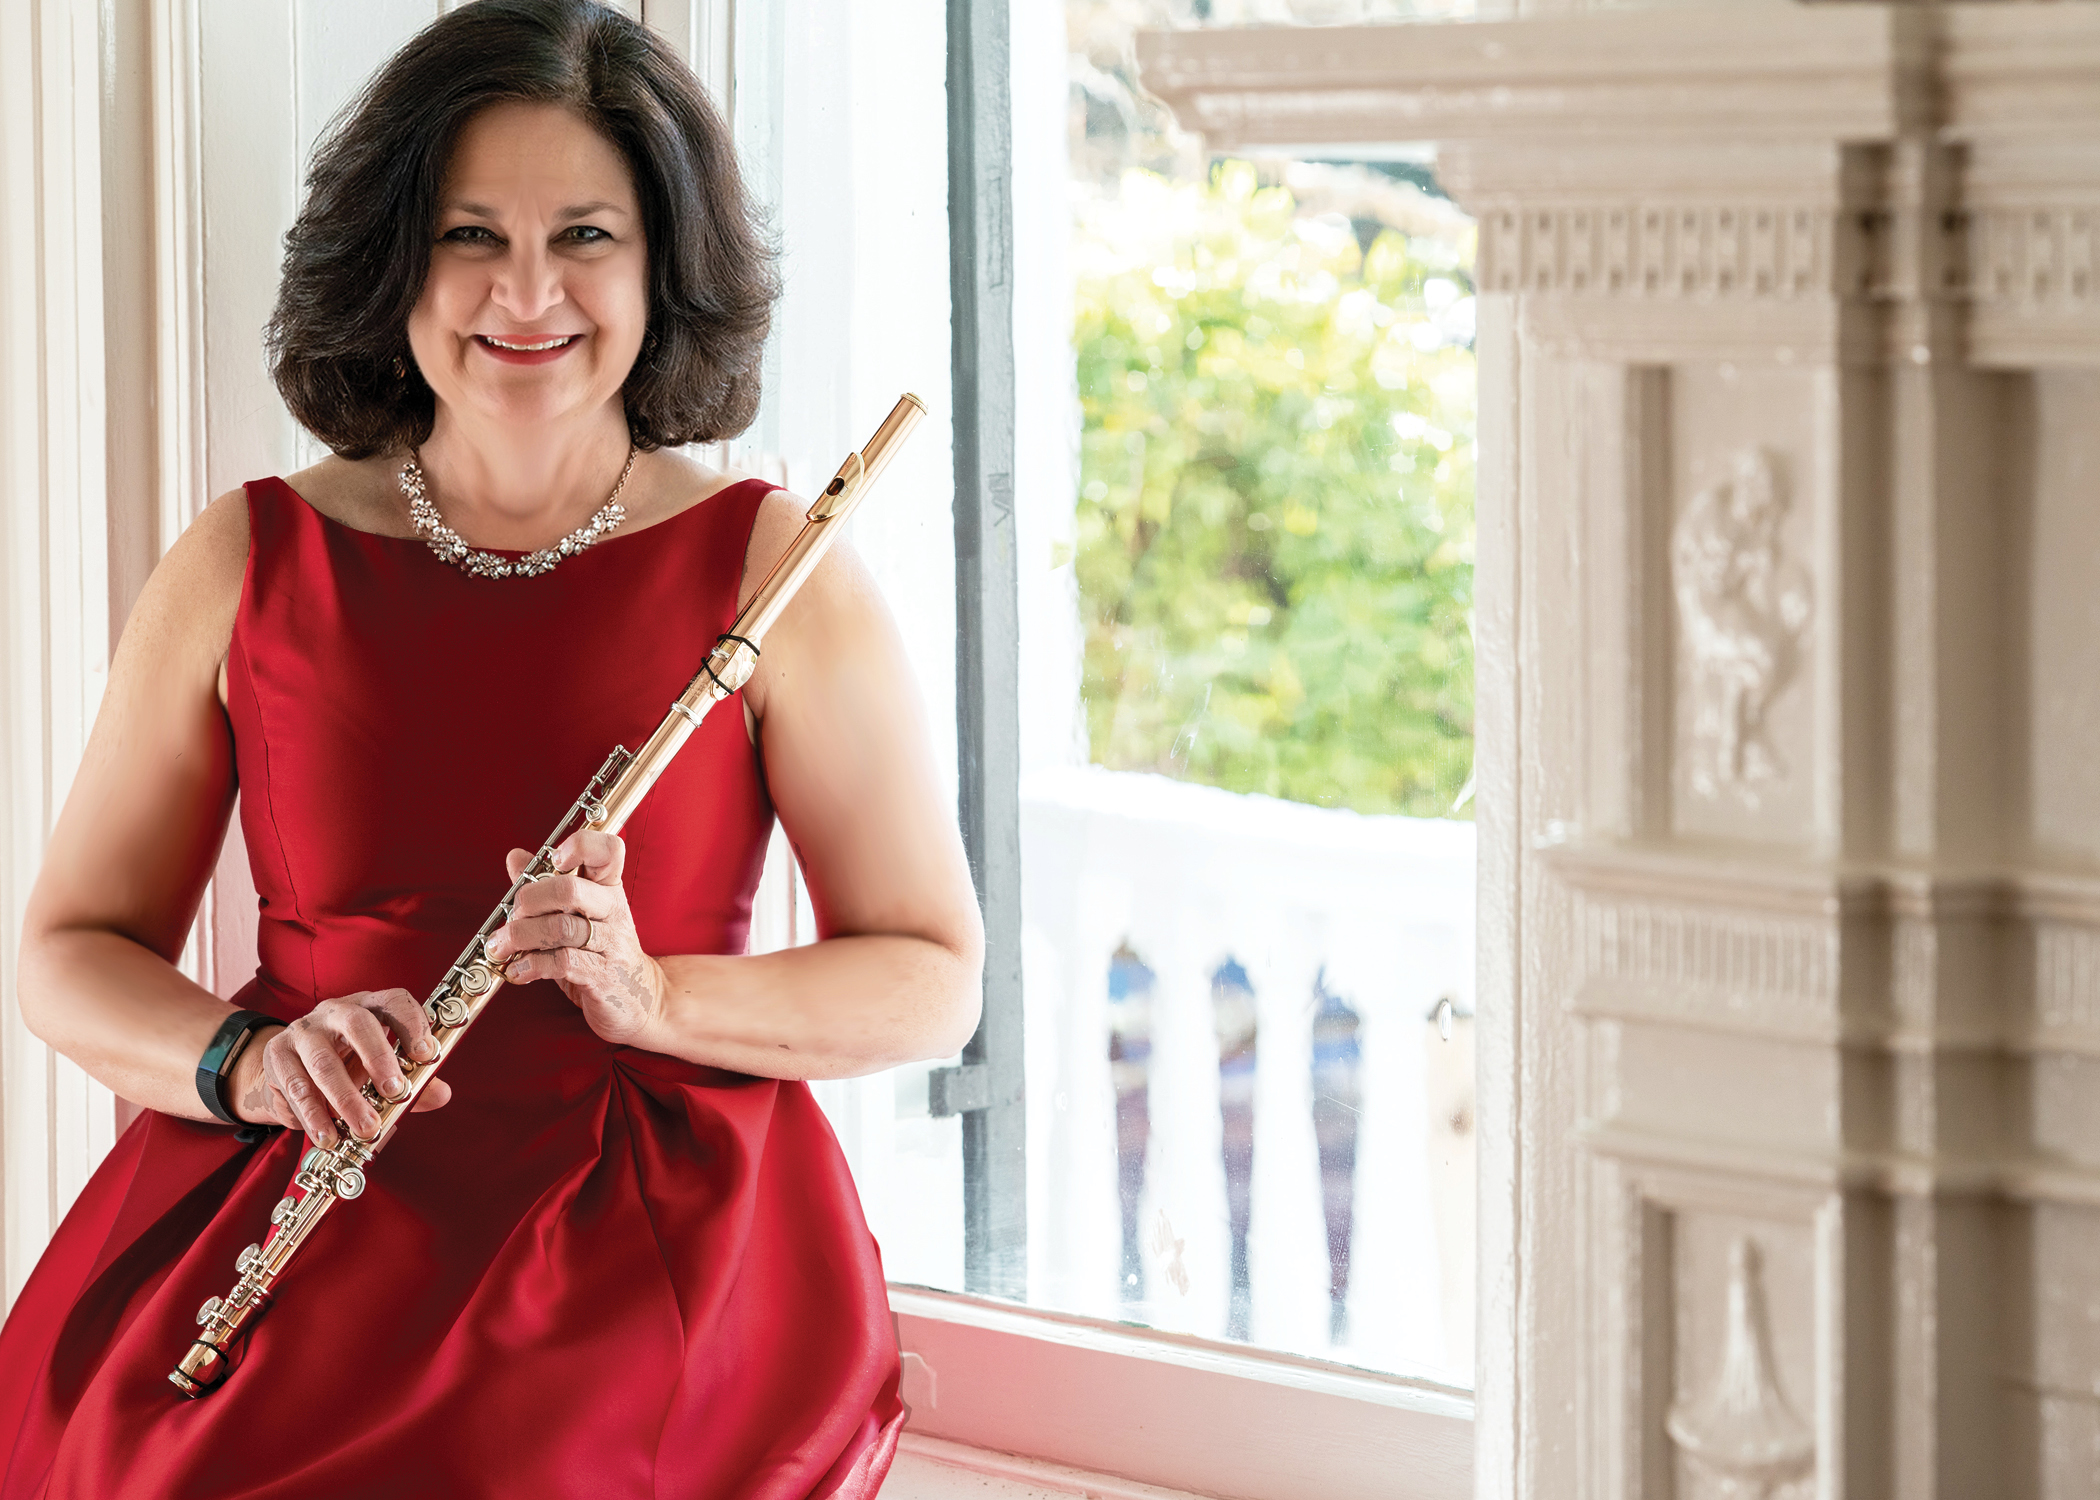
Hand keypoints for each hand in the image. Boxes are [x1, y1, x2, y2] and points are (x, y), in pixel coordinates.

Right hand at [229, 990, 451, 1145]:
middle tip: (396, 1093)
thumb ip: (413, 1082)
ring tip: (366, 1129)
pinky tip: (329, 1136)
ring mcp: (304, 1030)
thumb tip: (440, 1094)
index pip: (395, 1001)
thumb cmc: (348, 1065)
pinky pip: (297, 1086)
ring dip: (347, 1100)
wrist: (291, 1072)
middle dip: (379, 1059)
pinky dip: (315, 1115)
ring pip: (324, 1062)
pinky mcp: (278, 1054)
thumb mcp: (382, 1070)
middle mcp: (336, 1011)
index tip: (427, 1056)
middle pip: (358, 1024)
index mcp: (370, 1006)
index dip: (413, 1024)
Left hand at [483, 830, 665, 1046]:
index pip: (609, 850)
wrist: (641, 1000)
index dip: (580, 846)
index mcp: (609, 889)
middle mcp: (613, 911)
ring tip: (501, 947)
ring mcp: (611, 944)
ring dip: (520, 936)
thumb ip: (546, 884)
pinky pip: (562, 962)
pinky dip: (531, 965)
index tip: (554, 859)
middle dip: (528, 900)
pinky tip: (519, 970)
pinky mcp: (602, 975)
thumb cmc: (602, 953)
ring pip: (559, 928)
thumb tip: (516, 857)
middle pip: (569, 890)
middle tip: (512, 914)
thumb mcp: (579, 915)